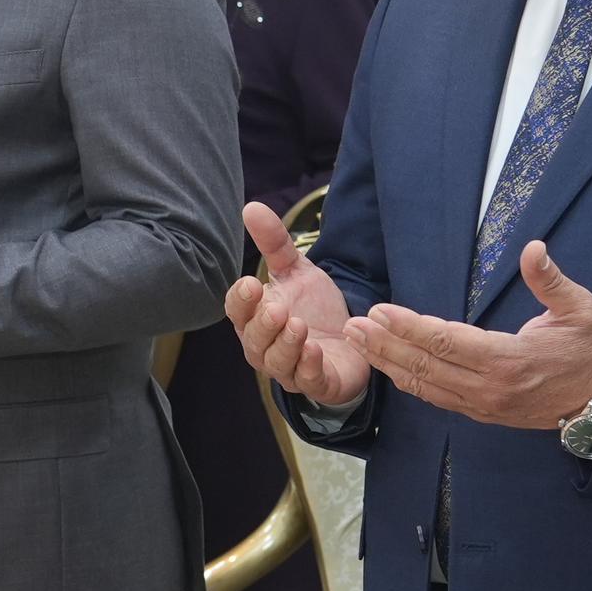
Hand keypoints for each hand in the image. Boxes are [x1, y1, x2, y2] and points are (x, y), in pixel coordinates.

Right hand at [224, 199, 370, 408]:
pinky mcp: (318, 384)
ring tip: (298, 325)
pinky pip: (307, 381)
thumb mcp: (297, 271)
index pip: (237, 311)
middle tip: (276, 308)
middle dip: (263, 325)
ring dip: (286, 345)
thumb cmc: (315, 308)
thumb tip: (251, 207)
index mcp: (256, 319)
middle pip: (253, 340)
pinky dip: (308, 368)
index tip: (251, 283)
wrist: (354, 340)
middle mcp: (266, 347)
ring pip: (276, 363)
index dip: (241, 301)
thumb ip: (274, 243)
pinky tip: (315, 350)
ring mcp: (290, 368)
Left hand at [348, 240, 591, 431]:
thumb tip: (533, 249)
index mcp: (508, 360)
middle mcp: (489, 388)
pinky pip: (437, 398)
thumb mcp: (580, 309)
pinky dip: (409, 382)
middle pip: (425, 366)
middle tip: (352, 326)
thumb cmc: (590, 349)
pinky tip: (389, 367)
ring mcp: (483, 404)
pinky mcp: (482, 413)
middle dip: (385, 345)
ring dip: (389, 364)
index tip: (380, 311)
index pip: (446, 342)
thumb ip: (551, 281)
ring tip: (359, 343)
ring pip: (425, 386)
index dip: (409, 327)